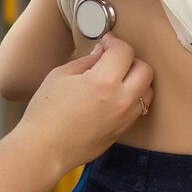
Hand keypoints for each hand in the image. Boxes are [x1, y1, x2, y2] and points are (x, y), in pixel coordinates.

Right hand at [18, 34, 153, 169]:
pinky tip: (115, 96)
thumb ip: (86, 61)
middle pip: (145, 70)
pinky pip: (139, 109)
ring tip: (117, 78)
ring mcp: (124, 119)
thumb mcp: (60, 76)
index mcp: (104, 82)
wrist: (44, 150)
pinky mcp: (122, 131)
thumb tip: (101, 52)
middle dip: (130, 59)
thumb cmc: (46, 113)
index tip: (107, 42)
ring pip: (148, 91)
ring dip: (137, 80)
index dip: (115, 42)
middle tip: (113, 58)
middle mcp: (121, 100)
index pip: (125, 51)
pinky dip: (134, 98)